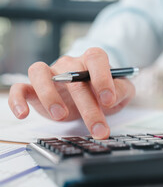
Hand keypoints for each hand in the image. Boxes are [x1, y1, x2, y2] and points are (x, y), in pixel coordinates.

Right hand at [8, 48, 134, 138]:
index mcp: (91, 61)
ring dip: (50, 95)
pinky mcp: (34, 89)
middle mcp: (69, 64)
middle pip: (73, 77)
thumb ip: (122, 90)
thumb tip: (112, 96)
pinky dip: (17, 100)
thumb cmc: (105, 92)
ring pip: (40, 73)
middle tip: (98, 128)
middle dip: (88, 106)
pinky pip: (20, 88)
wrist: (92, 97)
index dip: (102, 77)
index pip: (95, 58)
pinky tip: (23, 114)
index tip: (109, 99)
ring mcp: (51, 74)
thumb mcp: (121, 92)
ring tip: (62, 116)